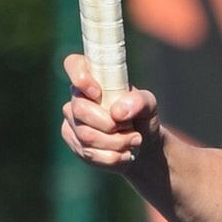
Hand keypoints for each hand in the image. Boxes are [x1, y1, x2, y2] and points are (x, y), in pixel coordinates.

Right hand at [61, 54, 160, 170]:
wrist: (141, 142)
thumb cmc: (141, 115)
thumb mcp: (149, 105)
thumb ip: (139, 101)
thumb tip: (118, 112)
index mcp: (94, 77)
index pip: (73, 64)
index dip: (80, 77)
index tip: (98, 92)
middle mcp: (78, 97)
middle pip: (80, 109)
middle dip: (110, 125)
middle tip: (131, 129)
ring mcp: (72, 120)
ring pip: (86, 135)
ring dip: (115, 143)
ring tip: (134, 141)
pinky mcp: (73, 141)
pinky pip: (87, 152)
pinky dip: (111, 157)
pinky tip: (123, 154)